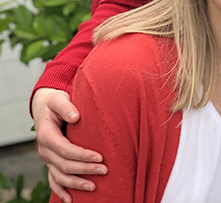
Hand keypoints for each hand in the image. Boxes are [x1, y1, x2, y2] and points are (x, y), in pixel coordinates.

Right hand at [32, 88, 106, 202]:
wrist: (45, 107)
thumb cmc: (56, 102)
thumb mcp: (59, 99)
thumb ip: (66, 107)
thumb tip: (76, 117)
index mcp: (47, 136)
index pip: (66, 150)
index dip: (82, 155)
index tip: (100, 157)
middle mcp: (45, 150)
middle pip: (65, 165)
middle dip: (85, 170)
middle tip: (105, 171)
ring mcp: (47, 158)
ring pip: (59, 176)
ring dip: (76, 183)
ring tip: (94, 187)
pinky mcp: (51, 162)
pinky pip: (53, 180)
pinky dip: (60, 191)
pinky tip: (71, 200)